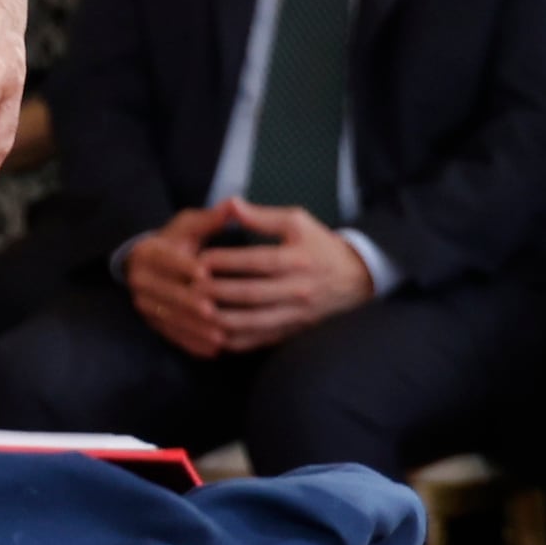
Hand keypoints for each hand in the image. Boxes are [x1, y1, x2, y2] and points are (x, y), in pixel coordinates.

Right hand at [121, 207, 237, 358]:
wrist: (150, 265)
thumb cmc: (177, 242)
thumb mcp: (190, 226)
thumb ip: (212, 219)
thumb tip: (235, 204)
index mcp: (149, 252)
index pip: (166, 259)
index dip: (184, 266)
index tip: (204, 273)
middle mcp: (140, 279)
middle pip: (167, 292)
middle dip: (190, 303)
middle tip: (214, 311)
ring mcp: (144, 303)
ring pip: (169, 317)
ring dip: (194, 328)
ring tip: (219, 336)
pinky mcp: (152, 322)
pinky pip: (171, 335)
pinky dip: (192, 343)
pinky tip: (213, 350)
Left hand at [200, 201, 378, 350]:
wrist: (355, 277)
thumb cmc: (320, 245)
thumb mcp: (297, 222)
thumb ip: (262, 216)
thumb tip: (231, 204)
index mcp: (298, 259)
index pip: (258, 262)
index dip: (227, 262)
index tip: (200, 260)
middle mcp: (298, 289)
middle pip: (253, 295)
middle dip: (218, 293)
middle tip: (190, 289)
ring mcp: (297, 313)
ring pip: (256, 322)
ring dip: (224, 320)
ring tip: (198, 313)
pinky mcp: (294, 329)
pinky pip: (263, 339)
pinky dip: (239, 340)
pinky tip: (216, 336)